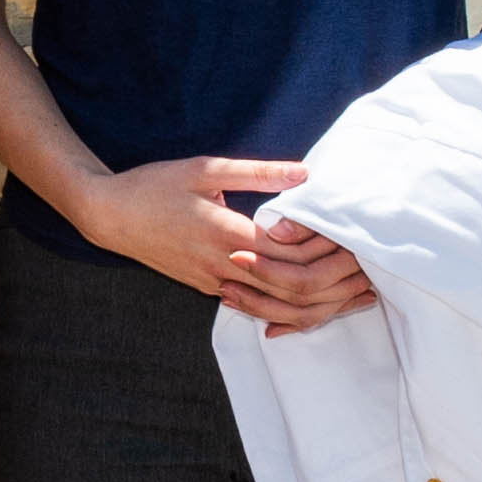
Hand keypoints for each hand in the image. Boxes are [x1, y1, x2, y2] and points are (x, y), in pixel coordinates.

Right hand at [71, 158, 380, 329]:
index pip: (290, 251)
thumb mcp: (206, 168)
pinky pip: (259, 309)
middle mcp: (226, 265)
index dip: (326, 248)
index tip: (356, 235)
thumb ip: (258, 172)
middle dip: (335, 281)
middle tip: (371, 270)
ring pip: (279, 308)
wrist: (110, 216)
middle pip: (293, 287)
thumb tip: (307, 173)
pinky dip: (292, 313)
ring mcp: (218, 283)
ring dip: (321, 304)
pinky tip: (316, 308)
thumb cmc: (156, 185)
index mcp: (227, 231)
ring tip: (357, 294)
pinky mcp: (212, 289)